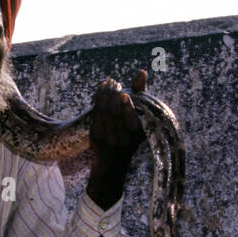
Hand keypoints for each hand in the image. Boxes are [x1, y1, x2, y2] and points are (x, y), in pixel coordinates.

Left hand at [87, 72, 146, 207]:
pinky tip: (100, 90)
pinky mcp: (95, 139)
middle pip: (115, 114)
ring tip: (107, 83)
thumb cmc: (129, 134)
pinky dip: (97, 101)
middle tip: (114, 82)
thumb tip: (142, 71)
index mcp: (136, 136)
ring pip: (104, 113)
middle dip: (113, 96)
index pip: (132, 122)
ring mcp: (108, 141)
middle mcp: (123, 141)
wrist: (112, 165)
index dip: (127, 108)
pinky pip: (95, 116)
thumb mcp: (138, 118)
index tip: (124, 96)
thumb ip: (140, 93)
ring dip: (104, 95)